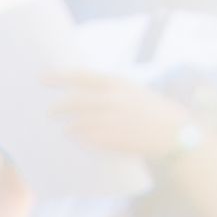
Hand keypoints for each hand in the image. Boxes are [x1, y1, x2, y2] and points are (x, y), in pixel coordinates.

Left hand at [52, 70, 192, 160]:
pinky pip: (87, 139)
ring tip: (63, 128)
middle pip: (74, 101)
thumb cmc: (150, 110)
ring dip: (68, 125)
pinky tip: (75, 139)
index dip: (59, 77)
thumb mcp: (131, 91)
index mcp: (116, 83)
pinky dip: (79, 138)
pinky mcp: (112, 140)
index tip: (42, 78)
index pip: (80, 76)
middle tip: (48, 112)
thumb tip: (81, 92)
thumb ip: (108, 90)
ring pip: (78, 123)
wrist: (173, 132)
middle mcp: (112, 99)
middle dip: (58, 106)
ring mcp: (111, 121)